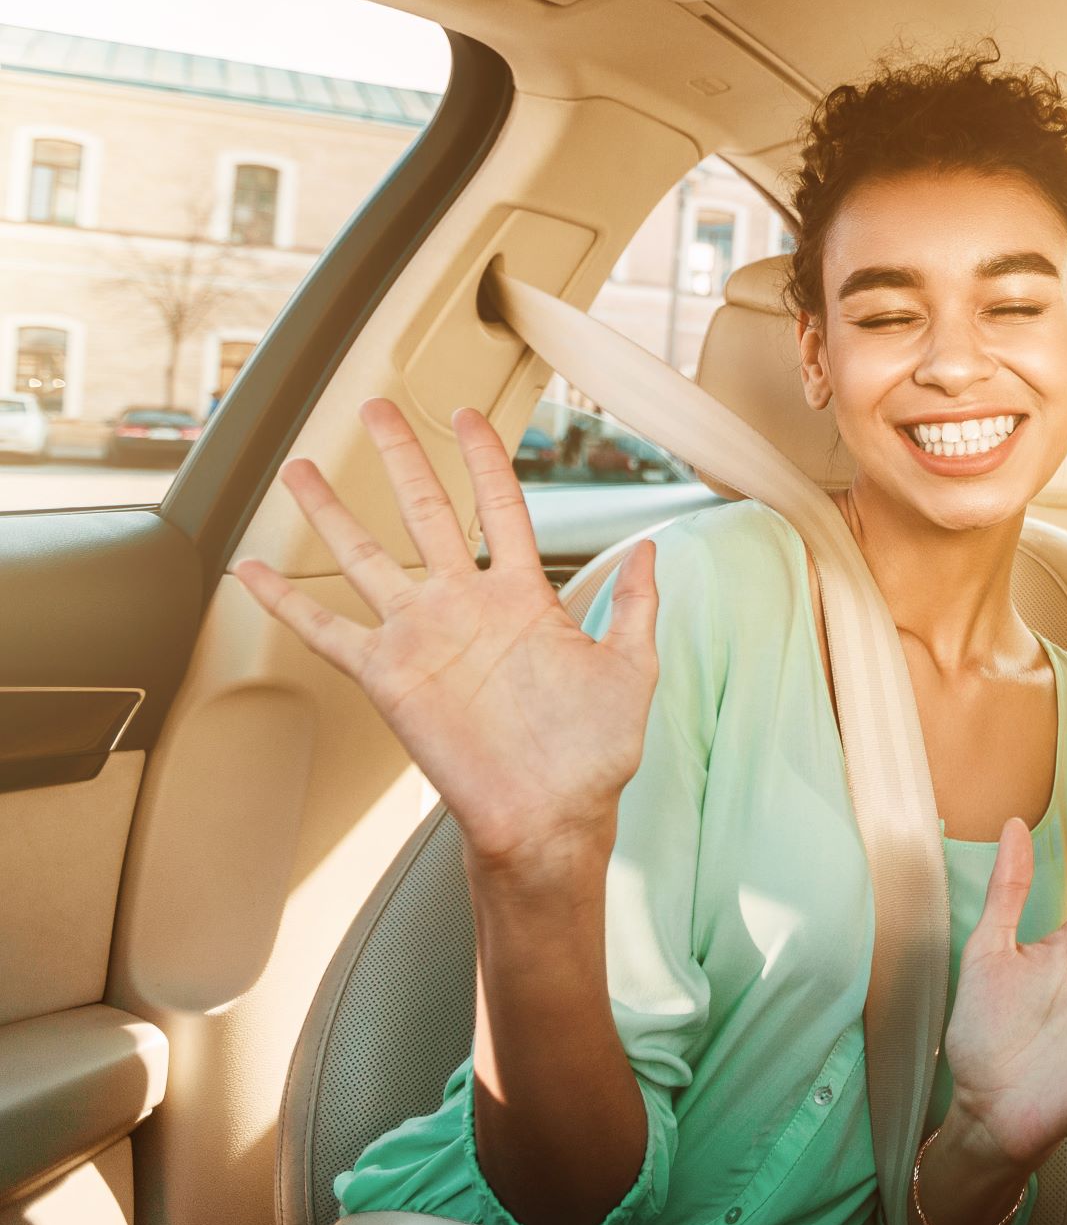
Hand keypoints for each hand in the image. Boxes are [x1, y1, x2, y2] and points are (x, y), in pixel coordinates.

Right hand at [232, 399, 660, 877]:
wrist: (552, 816)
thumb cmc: (594, 753)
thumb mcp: (631, 668)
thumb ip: (638, 604)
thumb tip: (653, 546)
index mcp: (525, 598)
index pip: (501, 507)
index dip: (484, 459)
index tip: (466, 414)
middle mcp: (467, 607)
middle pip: (427, 511)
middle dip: (401, 458)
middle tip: (375, 407)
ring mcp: (424, 638)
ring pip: (367, 558)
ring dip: (332, 513)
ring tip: (301, 467)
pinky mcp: (389, 677)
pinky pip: (328, 632)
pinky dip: (288, 603)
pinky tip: (254, 570)